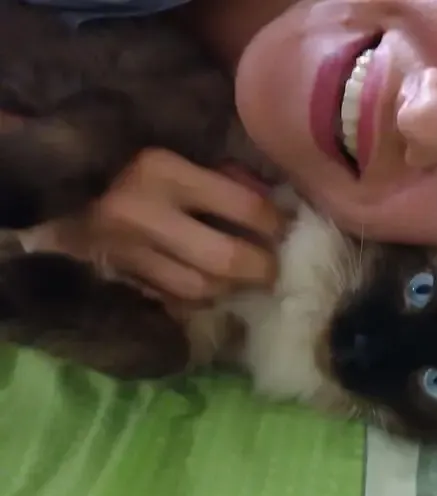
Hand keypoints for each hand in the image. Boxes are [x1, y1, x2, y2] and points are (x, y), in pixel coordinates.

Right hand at [19, 148, 286, 302]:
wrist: (48, 185)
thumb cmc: (120, 160)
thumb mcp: (170, 153)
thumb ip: (219, 177)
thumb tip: (271, 207)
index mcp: (164, 171)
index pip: (243, 206)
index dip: (276, 224)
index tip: (287, 229)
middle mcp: (147, 215)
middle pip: (224, 260)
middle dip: (261, 269)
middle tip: (275, 270)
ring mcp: (129, 252)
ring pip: (200, 289)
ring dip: (232, 289)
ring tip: (246, 280)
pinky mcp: (117, 276)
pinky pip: (172, 299)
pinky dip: (199, 298)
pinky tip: (212, 290)